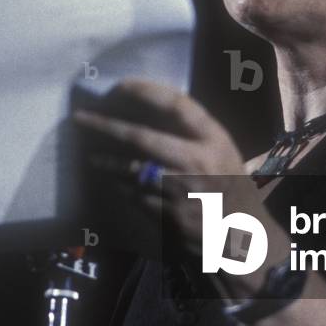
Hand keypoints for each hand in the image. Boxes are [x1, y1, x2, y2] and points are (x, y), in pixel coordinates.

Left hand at [72, 78, 266, 256]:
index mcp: (214, 140)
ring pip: (130, 170)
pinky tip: (116, 185)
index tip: (121, 85)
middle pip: (141, 137)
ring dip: (107, 162)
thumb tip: (150, 112)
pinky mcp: (169, 217)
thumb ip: (193, 134)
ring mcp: (181, 191)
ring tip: (92, 157)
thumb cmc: (232, 190)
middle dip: (105, 126)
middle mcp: (197, 162)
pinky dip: (122, 189)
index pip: (176, 104)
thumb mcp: (223, 153)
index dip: (146, 91)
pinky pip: (135, 197)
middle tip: (81, 118)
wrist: (245, 240)